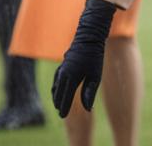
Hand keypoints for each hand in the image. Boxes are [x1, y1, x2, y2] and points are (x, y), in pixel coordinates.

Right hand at [52, 0, 116, 117]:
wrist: (89, 36)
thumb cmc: (95, 56)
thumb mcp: (95, 75)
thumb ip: (89, 92)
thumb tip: (88, 109)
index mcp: (71, 78)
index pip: (65, 98)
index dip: (64, 108)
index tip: (63, 116)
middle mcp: (63, 74)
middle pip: (58, 93)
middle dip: (59, 103)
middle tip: (61, 113)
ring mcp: (62, 68)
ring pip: (56, 86)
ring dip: (56, 95)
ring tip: (58, 103)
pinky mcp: (63, 63)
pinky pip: (57, 78)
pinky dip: (56, 86)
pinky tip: (58, 87)